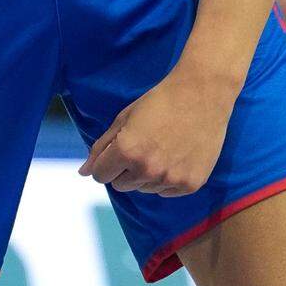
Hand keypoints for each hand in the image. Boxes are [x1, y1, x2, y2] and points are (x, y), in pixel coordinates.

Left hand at [79, 65, 233, 196]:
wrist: (202, 94)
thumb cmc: (159, 101)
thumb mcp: (124, 118)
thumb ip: (100, 147)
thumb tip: (83, 173)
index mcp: (126, 151)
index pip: (100, 176)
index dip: (106, 162)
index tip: (118, 150)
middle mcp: (147, 169)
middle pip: (121, 185)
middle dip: (125, 169)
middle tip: (143, 145)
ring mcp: (170, 179)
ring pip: (144, 189)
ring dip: (146, 174)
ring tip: (162, 148)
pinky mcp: (190, 184)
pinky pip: (166, 192)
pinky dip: (167, 179)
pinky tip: (176, 155)